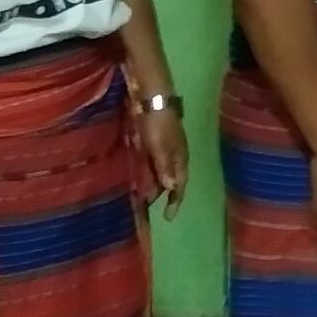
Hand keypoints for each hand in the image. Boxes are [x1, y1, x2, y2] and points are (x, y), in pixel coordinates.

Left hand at [140, 106, 189, 220]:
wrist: (152, 99)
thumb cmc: (158, 124)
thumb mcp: (161, 147)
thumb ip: (165, 168)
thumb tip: (171, 188)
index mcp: (179, 159)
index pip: (180, 186)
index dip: (175, 202)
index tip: (167, 217)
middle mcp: (174, 157)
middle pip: (168, 181)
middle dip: (159, 195)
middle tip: (145, 208)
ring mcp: (163, 149)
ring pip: (159, 172)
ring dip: (151, 185)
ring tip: (138, 197)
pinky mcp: (153, 142)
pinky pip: (151, 163)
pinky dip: (145, 173)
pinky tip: (136, 177)